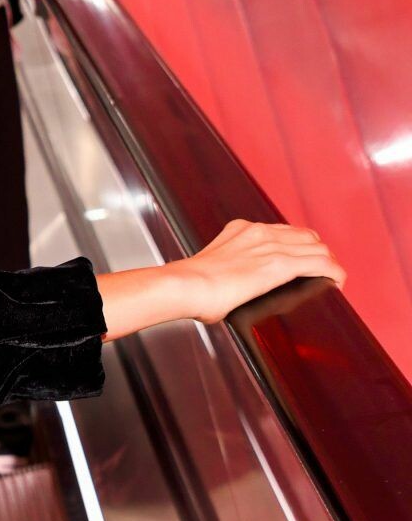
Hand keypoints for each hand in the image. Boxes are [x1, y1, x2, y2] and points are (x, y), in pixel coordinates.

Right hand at [178, 220, 343, 322]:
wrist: (185, 286)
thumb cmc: (190, 286)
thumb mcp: (211, 266)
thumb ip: (228, 270)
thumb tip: (229, 291)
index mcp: (241, 230)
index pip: (283, 231)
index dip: (298, 246)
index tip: (300, 261)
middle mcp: (259, 232)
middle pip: (306, 236)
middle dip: (317, 253)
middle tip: (320, 273)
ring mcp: (271, 246)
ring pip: (318, 248)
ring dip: (328, 263)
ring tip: (330, 279)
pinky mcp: (280, 265)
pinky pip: (321, 264)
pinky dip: (334, 273)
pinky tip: (336, 284)